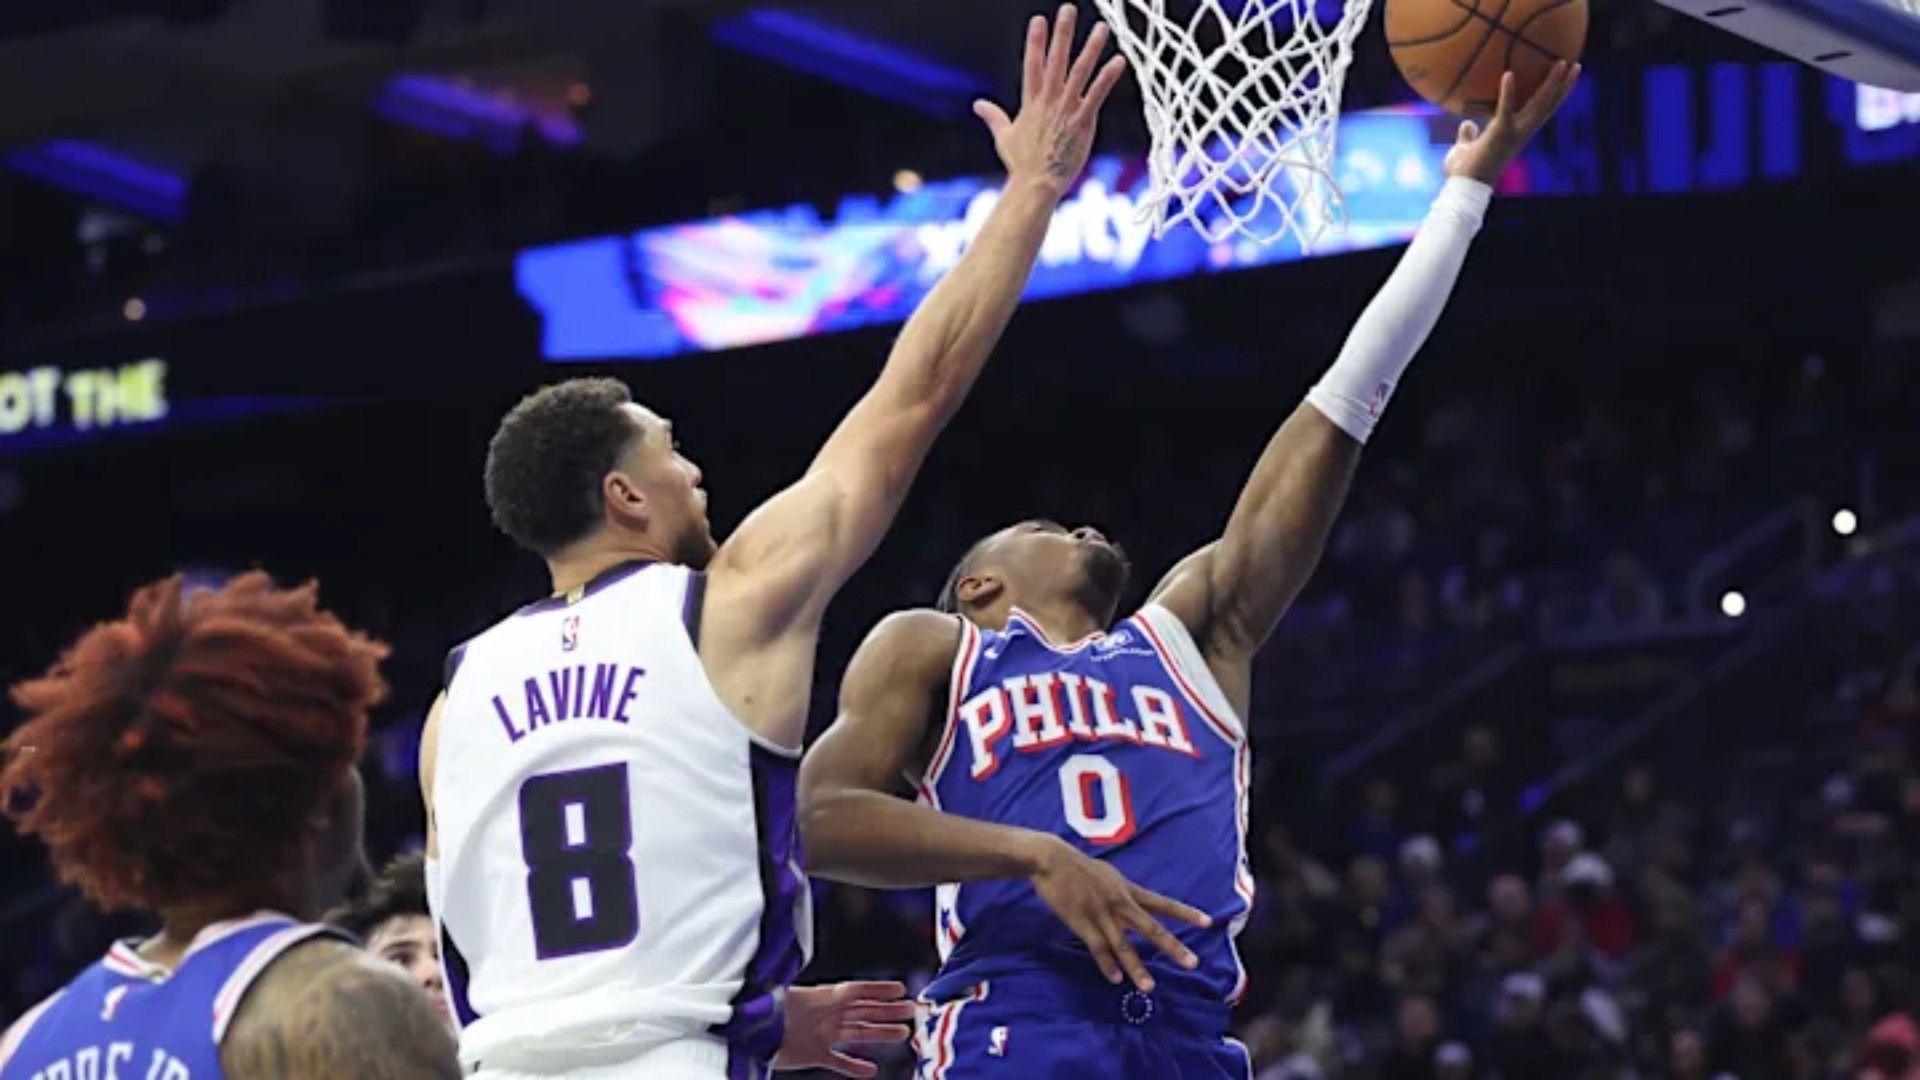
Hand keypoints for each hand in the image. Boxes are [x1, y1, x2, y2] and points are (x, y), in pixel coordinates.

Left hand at [771, 980, 915, 1077]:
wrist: (746, 1032)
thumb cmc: (766, 1012)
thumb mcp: (791, 1000)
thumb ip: (814, 997)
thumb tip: (834, 991)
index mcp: (822, 999)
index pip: (856, 992)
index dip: (878, 990)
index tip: (901, 989)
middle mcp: (826, 1014)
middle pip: (863, 1011)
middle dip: (888, 1011)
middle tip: (913, 1011)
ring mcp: (822, 1034)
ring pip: (857, 1033)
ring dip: (879, 1033)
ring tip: (902, 1033)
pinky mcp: (813, 1054)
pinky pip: (839, 1061)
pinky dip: (854, 1066)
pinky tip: (871, 1070)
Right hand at [974, 5, 1129, 195]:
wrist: (1035, 185)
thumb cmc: (1021, 164)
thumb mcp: (1003, 136)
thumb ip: (993, 116)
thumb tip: (977, 104)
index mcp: (1031, 103)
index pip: (1033, 65)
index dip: (1036, 42)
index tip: (1039, 20)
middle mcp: (1048, 101)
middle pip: (1056, 61)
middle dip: (1062, 34)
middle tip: (1068, 10)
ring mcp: (1066, 111)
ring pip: (1079, 73)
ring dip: (1091, 48)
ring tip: (1102, 28)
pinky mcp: (1082, 123)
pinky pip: (1096, 95)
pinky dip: (1107, 78)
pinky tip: (1118, 60)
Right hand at [1025, 833, 1212, 990]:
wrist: (1052, 859)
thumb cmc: (1077, 866)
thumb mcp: (1107, 875)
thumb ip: (1121, 891)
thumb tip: (1132, 901)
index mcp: (1128, 890)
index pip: (1162, 903)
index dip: (1185, 913)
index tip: (1208, 922)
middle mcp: (1121, 904)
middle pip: (1151, 928)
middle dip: (1172, 947)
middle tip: (1192, 963)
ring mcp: (1102, 915)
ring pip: (1124, 945)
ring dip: (1137, 967)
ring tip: (1149, 986)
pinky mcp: (1083, 923)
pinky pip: (1098, 948)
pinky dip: (1107, 965)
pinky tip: (1115, 979)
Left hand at [1443, 61, 1580, 185]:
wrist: (1464, 188)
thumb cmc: (1465, 172)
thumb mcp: (1467, 148)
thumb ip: (1469, 135)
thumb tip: (1467, 124)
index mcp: (1518, 135)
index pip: (1543, 112)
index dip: (1556, 96)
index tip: (1566, 80)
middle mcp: (1522, 133)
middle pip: (1549, 105)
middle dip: (1564, 86)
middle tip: (1575, 65)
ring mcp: (1513, 133)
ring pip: (1539, 104)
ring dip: (1551, 83)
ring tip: (1561, 62)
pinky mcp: (1500, 133)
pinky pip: (1505, 109)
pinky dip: (1507, 92)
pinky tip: (1509, 73)